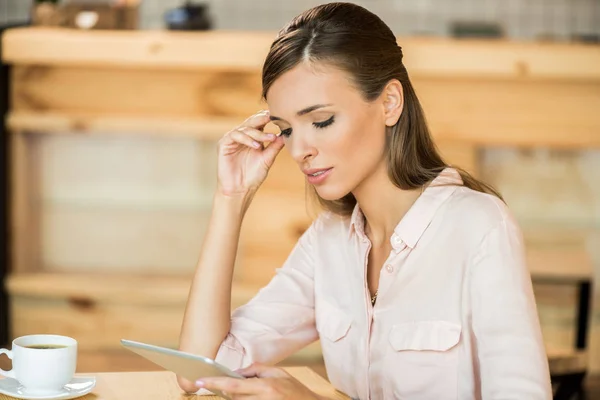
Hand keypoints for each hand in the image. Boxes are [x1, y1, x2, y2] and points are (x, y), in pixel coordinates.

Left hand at [196, 363, 323, 399]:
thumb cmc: (296, 391)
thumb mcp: (279, 373)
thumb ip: (257, 370)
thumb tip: (237, 372)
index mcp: (266, 386)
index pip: (233, 385)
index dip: (214, 383)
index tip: (200, 381)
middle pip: (233, 398)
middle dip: (227, 392)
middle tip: (227, 385)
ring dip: (237, 398)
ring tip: (252, 392)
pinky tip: (250, 396)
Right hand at [217, 110, 284, 196]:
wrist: (240, 190)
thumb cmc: (253, 176)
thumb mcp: (267, 159)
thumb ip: (274, 147)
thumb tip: (285, 135)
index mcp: (252, 138)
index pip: (260, 123)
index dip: (268, 118)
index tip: (280, 117)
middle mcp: (242, 136)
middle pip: (251, 122)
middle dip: (262, 118)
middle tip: (272, 117)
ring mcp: (232, 139)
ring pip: (245, 128)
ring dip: (257, 133)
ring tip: (269, 139)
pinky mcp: (224, 144)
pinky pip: (234, 135)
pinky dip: (247, 139)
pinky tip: (256, 146)